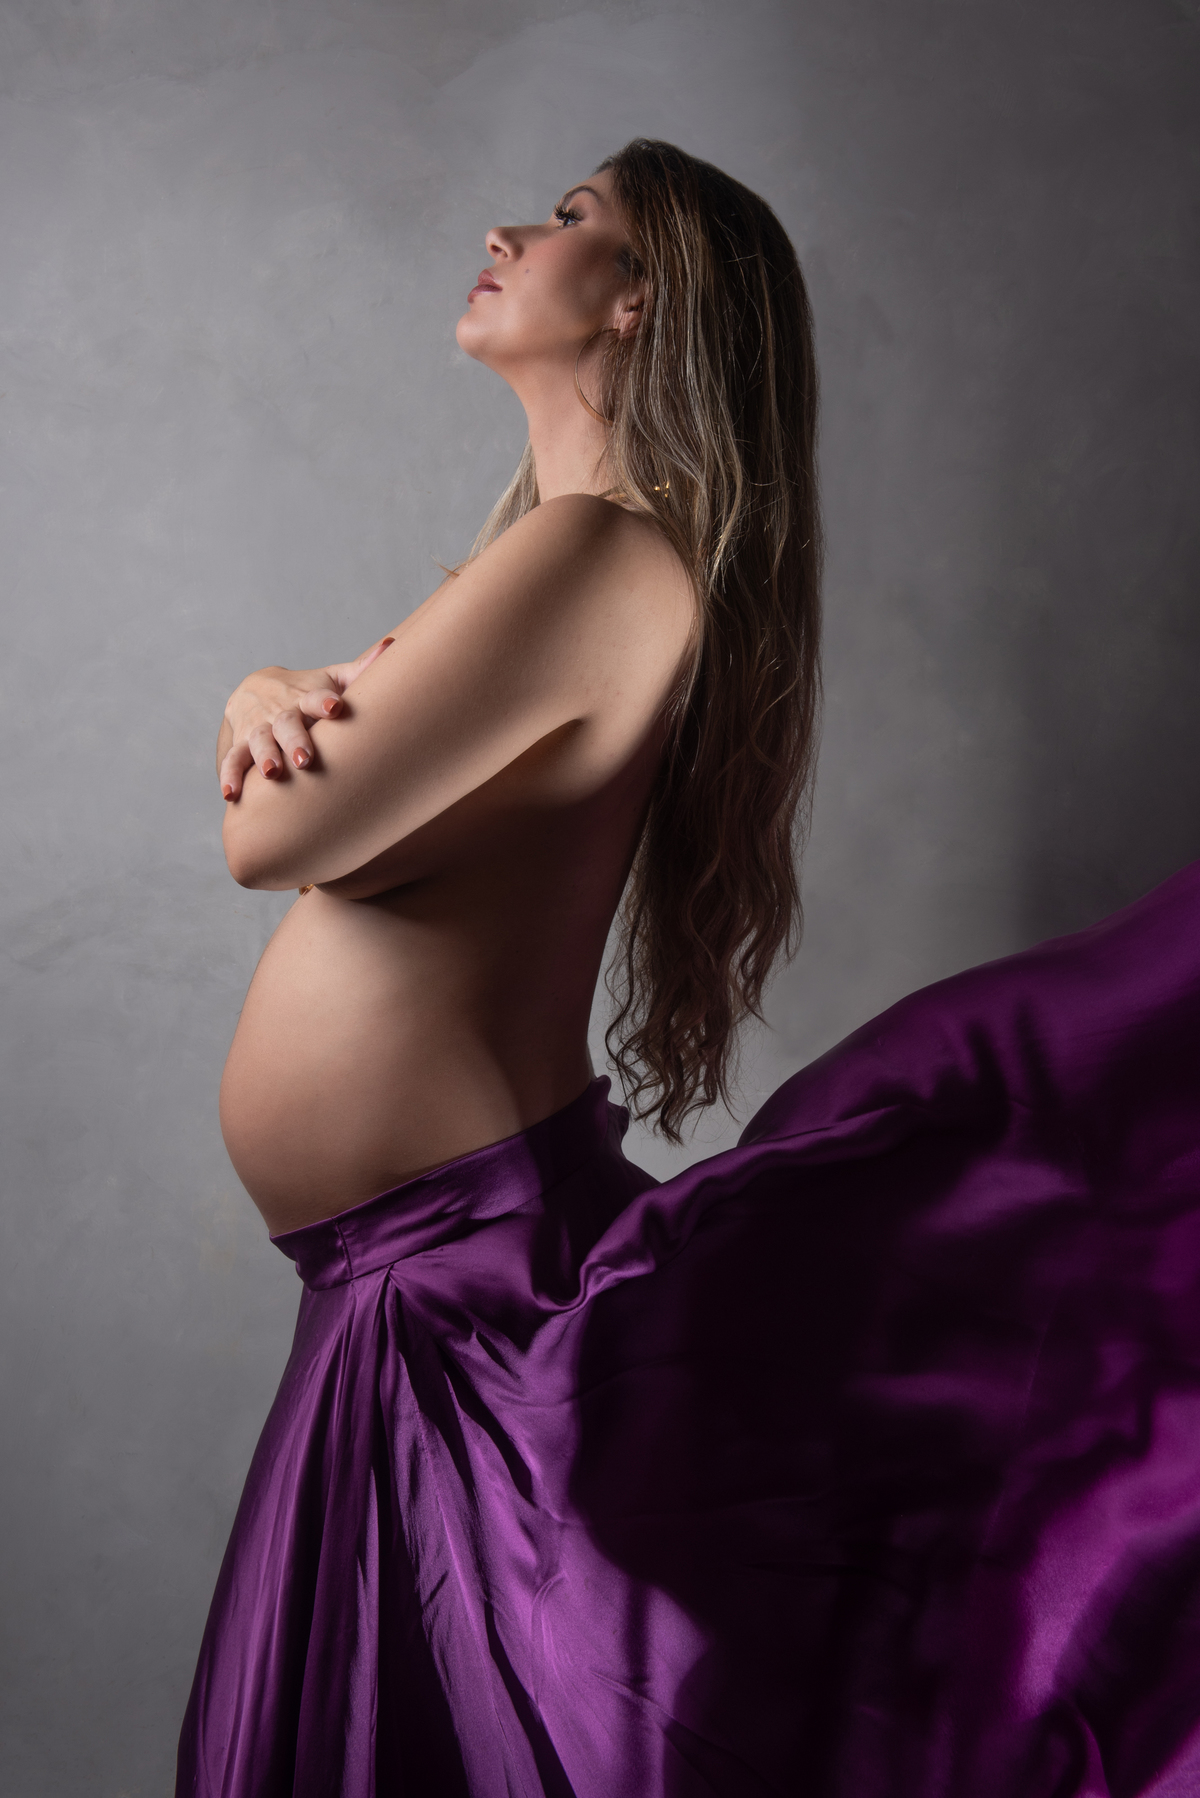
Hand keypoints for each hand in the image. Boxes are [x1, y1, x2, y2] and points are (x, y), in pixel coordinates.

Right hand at [218, 636, 393, 799]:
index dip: (324, 701)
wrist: (254, 689)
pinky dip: (230, 776)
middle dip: (295, 740)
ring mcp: (258, 728)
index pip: (315, 697)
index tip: (335, 708)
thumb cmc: (307, 692)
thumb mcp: (330, 680)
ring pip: (258, 741)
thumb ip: (360, 671)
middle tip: (306, 758)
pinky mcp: (241, 743)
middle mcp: (281, 712)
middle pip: (286, 724)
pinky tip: (232, 794)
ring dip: (264, 755)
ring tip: (272, 772)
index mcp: (306, 697)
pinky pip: (233, 760)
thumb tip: (392, 644)